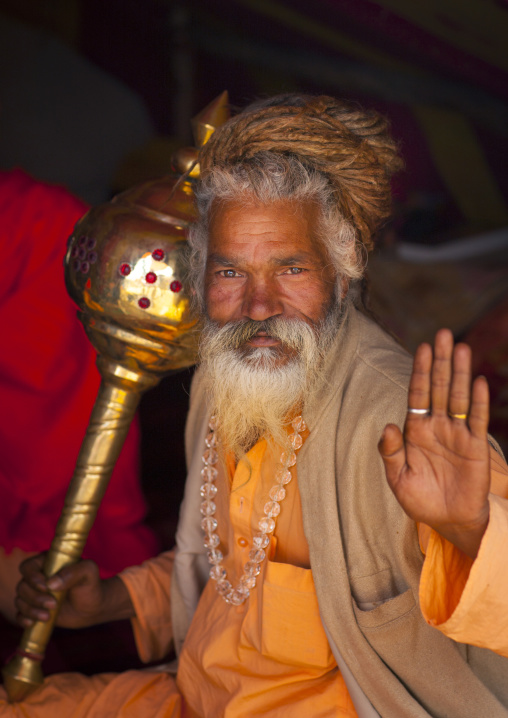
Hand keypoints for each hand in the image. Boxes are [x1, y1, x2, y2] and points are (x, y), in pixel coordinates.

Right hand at [15, 554, 132, 628]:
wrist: (94, 607)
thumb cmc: (91, 585)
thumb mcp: (88, 572)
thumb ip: (74, 572)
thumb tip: (51, 583)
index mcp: (48, 563)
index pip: (28, 566)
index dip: (32, 577)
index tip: (47, 587)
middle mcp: (38, 577)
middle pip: (22, 585)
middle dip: (35, 597)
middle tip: (53, 604)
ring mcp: (35, 594)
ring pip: (20, 600)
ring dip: (30, 610)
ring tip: (47, 616)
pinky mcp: (34, 609)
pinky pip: (19, 614)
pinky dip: (23, 619)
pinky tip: (32, 623)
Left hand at [379, 329, 489, 558]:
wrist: (448, 520)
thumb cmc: (420, 498)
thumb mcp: (398, 478)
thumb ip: (390, 452)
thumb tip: (388, 426)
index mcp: (415, 430)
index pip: (418, 394)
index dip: (420, 372)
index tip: (422, 348)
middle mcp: (436, 426)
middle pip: (439, 388)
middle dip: (441, 362)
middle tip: (443, 334)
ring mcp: (457, 434)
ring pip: (458, 397)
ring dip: (460, 373)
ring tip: (461, 348)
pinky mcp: (475, 447)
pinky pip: (476, 420)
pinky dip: (477, 402)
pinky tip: (477, 382)